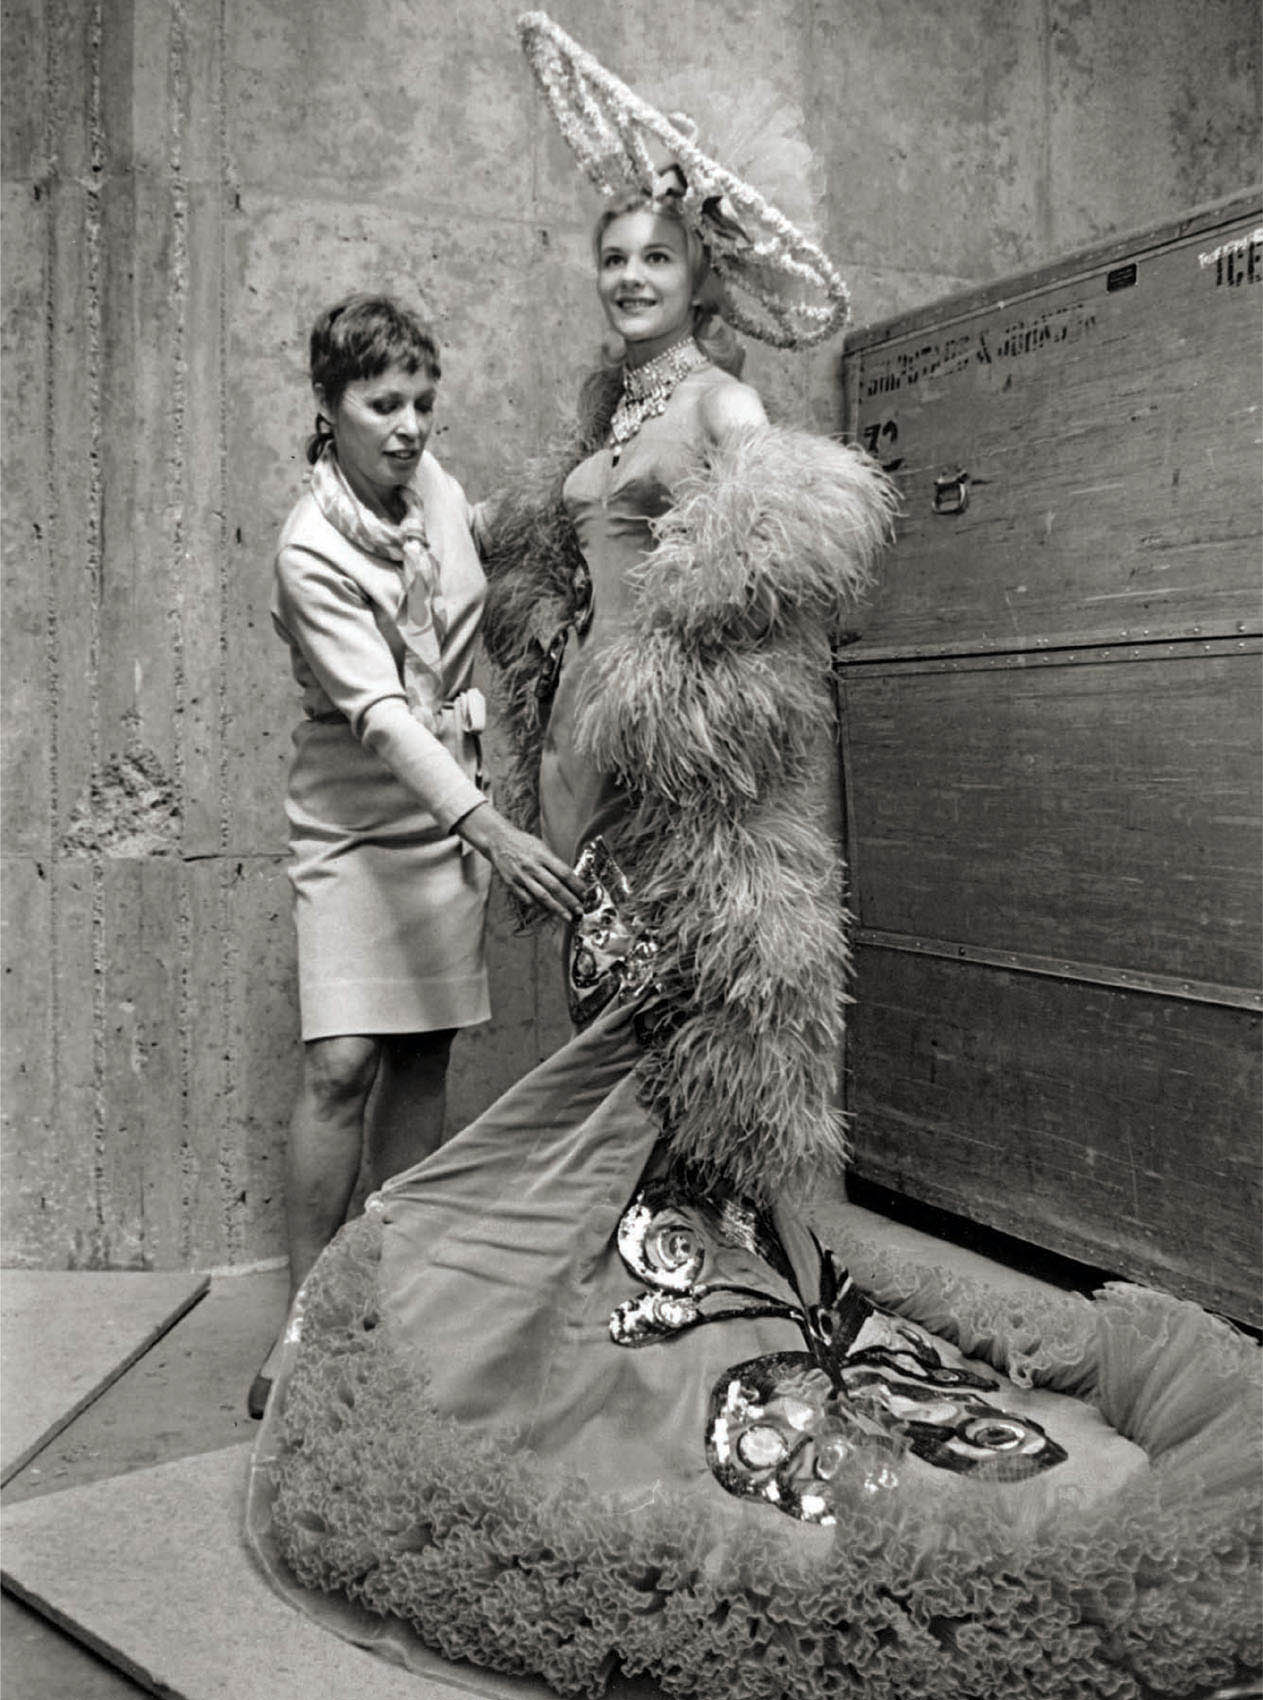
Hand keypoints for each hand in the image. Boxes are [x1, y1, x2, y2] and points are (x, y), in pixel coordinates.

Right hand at [455, 804, 583, 919]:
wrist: (498, 840)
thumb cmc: (522, 842)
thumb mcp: (541, 846)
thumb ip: (553, 861)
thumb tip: (569, 877)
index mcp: (542, 855)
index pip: (564, 872)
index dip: (576, 884)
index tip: (585, 892)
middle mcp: (532, 867)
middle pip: (555, 887)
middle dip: (570, 900)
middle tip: (580, 909)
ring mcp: (521, 877)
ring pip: (542, 896)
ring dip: (557, 908)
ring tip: (568, 916)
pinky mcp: (512, 884)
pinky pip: (527, 899)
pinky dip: (538, 907)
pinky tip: (548, 912)